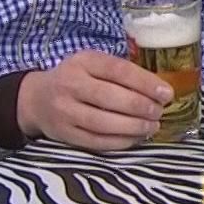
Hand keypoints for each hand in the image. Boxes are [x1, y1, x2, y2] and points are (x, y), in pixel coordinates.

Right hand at [16, 50, 171, 150]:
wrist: (36, 99)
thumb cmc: (77, 79)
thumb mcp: (94, 64)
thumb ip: (122, 73)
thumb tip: (161, 90)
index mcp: (83, 61)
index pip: (118, 70)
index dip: (146, 83)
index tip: (167, 94)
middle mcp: (70, 84)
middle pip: (111, 98)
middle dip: (141, 107)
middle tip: (159, 112)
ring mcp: (64, 111)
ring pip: (104, 123)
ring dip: (134, 127)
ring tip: (152, 126)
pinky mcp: (64, 133)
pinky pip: (96, 141)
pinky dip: (120, 142)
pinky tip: (135, 138)